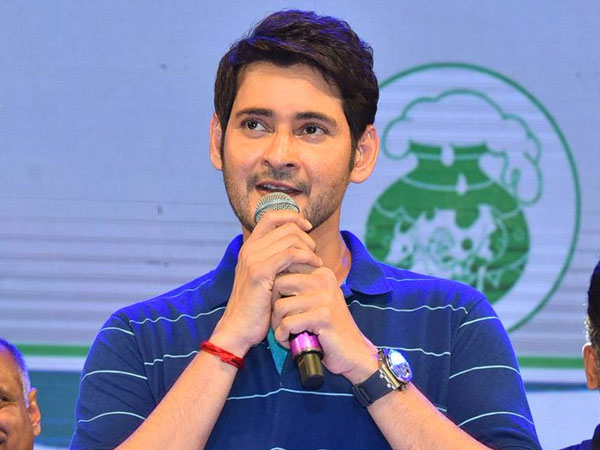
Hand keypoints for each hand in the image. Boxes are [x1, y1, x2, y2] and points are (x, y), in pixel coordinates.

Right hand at [211, 210, 321, 356]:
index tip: (307, 227)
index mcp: (249, 247)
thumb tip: (299, 248)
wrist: (239, 328)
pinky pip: (290, 254)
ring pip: (290, 238)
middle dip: (306, 236)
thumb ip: (276, 261)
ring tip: (315, 262)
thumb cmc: (256, 307)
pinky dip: (306, 257)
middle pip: (285, 226)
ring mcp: (253, 259)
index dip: (292, 216)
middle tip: (314, 253)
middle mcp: (250, 249)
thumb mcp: (265, 278)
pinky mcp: (260, 272)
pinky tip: (313, 266)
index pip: (271, 216)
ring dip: (309, 248)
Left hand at [270, 266, 378, 383]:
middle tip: (280, 321)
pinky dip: (283, 336)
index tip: (284, 307)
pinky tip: (291, 342)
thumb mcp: (317, 300)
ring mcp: (324, 298)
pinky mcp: (323, 317)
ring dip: (278, 325)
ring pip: (281, 306)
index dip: (276, 290)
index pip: (286, 268)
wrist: (353, 353)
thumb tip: (271, 275)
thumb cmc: (328, 329)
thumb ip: (300, 286)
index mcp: (321, 274)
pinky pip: (288, 323)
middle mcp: (323, 281)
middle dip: (273, 306)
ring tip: (287, 334)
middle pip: (279, 283)